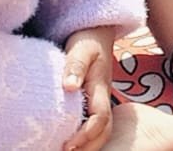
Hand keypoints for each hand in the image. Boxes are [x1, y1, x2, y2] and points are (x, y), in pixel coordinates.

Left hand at [61, 25, 119, 150]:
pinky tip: (68, 141)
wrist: (97, 33)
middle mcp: (103, 98)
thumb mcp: (82, 48)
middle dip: (89, 146)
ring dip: (88, 144)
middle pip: (104, 130)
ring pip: (102, 129)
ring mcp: (99, 100)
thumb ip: (75, 66)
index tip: (69, 144)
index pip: (100, 117)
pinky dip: (85, 136)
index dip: (87, 133)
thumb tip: (69, 87)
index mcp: (101, 87)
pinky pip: (93, 122)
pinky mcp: (93, 101)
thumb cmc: (88, 40)